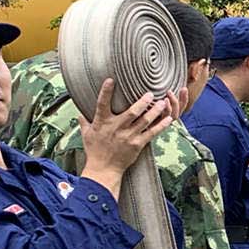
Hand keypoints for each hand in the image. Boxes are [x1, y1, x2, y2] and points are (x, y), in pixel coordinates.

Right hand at [79, 78, 172, 195]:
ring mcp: (128, 136)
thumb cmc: (94, 151)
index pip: (102, 104)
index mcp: (102, 122)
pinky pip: (152, 133)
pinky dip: (161, 126)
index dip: (106, 92)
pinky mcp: (137, 144)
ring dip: (155, 111)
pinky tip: (168, 119)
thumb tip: (79, 113)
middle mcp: (116, 127)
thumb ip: (84, 122)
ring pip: (144, 121)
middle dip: (142, 101)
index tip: (110, 80)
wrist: (103, 169)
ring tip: (163, 102)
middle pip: (132, 112)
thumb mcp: (86, 135)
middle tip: (151, 93)